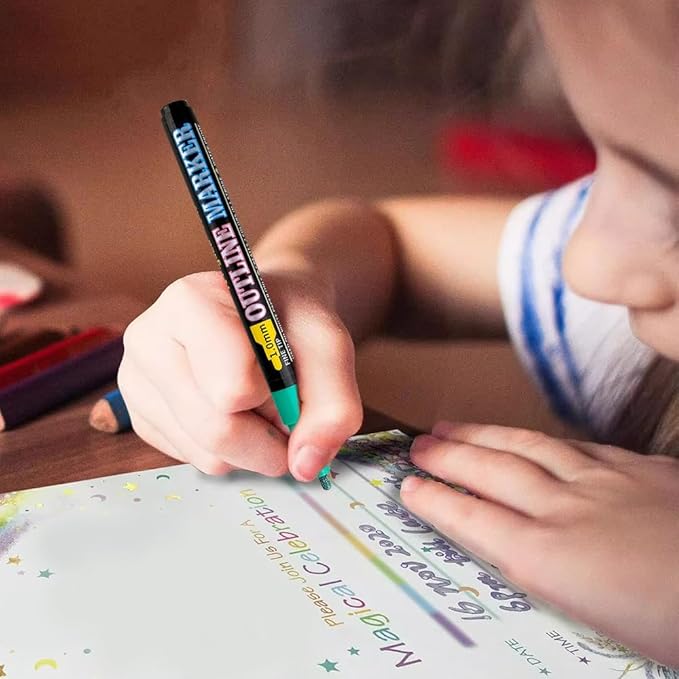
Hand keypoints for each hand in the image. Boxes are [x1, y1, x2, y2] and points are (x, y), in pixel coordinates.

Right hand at [118, 270, 361, 479]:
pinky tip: (234, 412)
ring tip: (259, 402)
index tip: (284, 369)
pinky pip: (194, 460)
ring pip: (206, 455)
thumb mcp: (330, 347)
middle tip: (286, 408)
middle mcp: (148, 339)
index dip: (275, 394)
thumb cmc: (291, 322)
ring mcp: (136, 381)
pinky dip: (230, 451)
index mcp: (190, 303)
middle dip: (268, 436)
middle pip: (217, 431)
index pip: (233, 389)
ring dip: (252, 445)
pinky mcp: (140, 416)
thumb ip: (334, 405)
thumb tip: (305, 466)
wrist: (264, 315)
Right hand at [400, 421, 678, 666]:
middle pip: (493, 472)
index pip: (475, 520)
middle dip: (450, 456)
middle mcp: (570, 511)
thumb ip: (550, 578)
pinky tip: (535, 439)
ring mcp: (607, 483)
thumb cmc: (675, 623)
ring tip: (455, 427)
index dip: (437, 500)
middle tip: (420, 445)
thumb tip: (518, 557)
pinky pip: (578, 446)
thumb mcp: (599, 623)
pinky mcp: (642, 470)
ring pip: (530, 448)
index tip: (408, 487)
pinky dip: (544, 441)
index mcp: (554, 558)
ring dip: (486, 436)